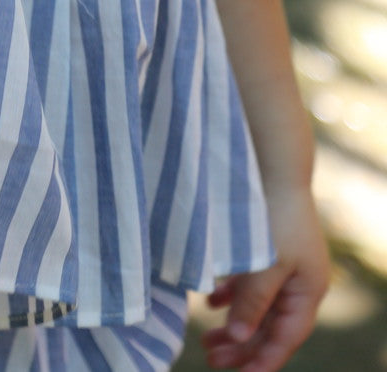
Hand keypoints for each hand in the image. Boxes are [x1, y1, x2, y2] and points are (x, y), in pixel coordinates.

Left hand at [201, 187, 329, 370]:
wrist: (273, 163)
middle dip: (242, 346)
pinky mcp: (267, 248)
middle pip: (270, 326)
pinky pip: (249, 283)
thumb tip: (240, 340)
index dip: (262, 360)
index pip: (285, 338)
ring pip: (257, 307)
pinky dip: (230, 295)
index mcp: (308, 290)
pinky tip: (210, 301)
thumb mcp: (264, 264)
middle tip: (210, 357)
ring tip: (206, 340)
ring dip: (233, 324)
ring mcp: (283, 265)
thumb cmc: (273, 215)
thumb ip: (253, 303)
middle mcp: (299, 282)